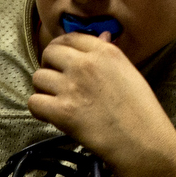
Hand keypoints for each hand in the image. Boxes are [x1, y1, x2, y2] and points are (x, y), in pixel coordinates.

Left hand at [28, 34, 175, 176]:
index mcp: (104, 52)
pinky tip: (50, 115)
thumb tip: (102, 36)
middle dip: (48, 65)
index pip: (70, 37)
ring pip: (38, 77)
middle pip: (49, 52)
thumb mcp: (129, 71)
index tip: (60, 60)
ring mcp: (71, 87)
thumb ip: (109, 53)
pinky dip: (39, 110)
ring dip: (42, 89)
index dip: (61, 48)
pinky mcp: (62, 111)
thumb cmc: (139, 110)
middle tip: (55, 81)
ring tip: (54, 100)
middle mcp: (85, 65)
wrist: (142, 140)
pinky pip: (34, 102)